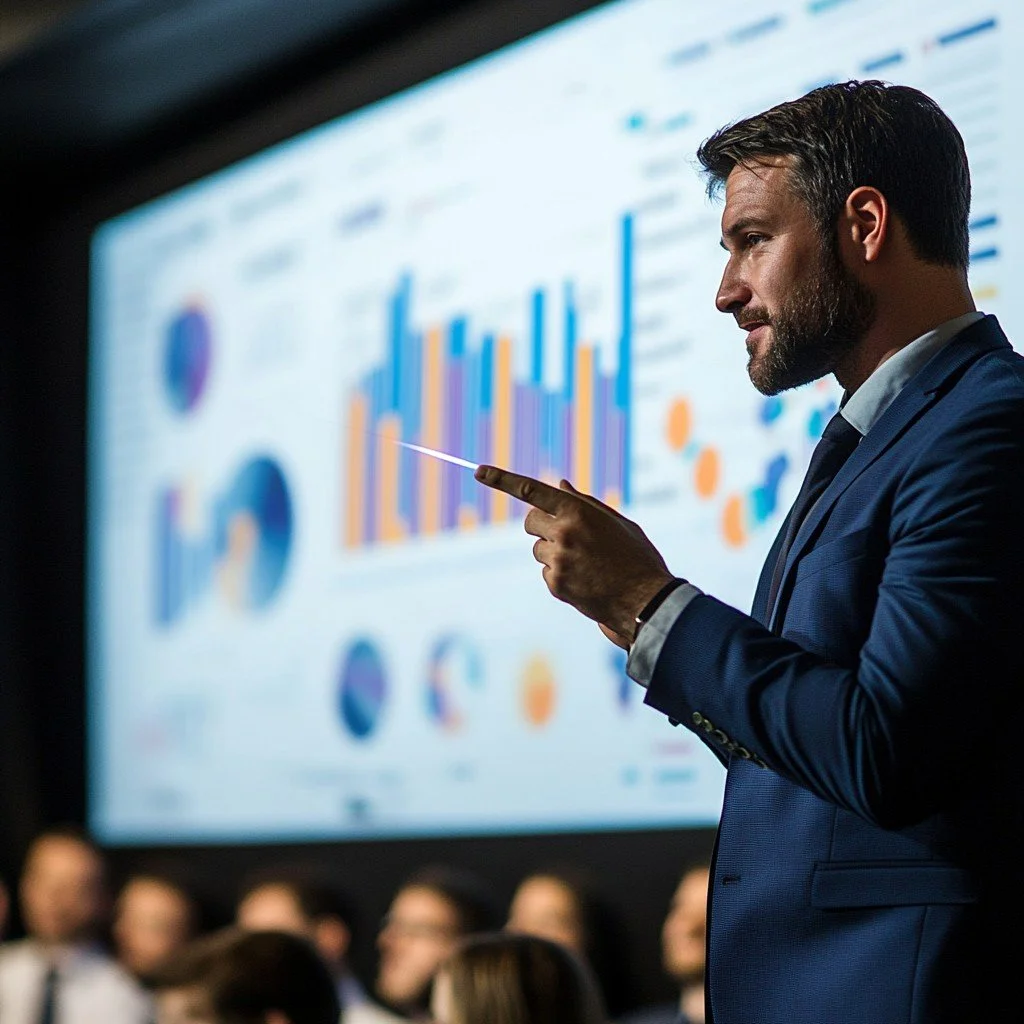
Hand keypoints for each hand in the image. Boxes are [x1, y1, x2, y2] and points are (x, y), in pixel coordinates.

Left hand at [474, 465, 674, 640]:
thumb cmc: (635, 556)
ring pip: (538, 548)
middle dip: (543, 525)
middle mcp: (563, 532)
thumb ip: (584, 503)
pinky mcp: (555, 583)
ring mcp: (557, 559)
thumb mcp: (616, 522)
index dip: (501, 479)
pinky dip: (560, 574)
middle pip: (531, 521)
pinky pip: (547, 571)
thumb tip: (559, 484)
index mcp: (578, 511)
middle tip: (565, 535)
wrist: (645, 600)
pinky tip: (585, 579)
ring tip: (585, 563)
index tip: (479, 472)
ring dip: (554, 552)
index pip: (531, 490)